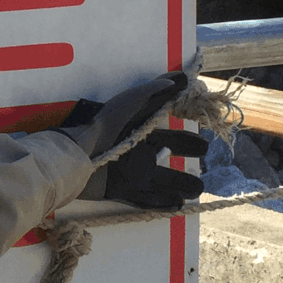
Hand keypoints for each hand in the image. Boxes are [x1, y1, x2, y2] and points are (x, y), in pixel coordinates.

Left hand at [52, 72, 204, 209]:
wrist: (77, 156)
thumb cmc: (103, 127)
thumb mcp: (129, 104)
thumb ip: (154, 92)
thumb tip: (180, 77)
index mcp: (139, 130)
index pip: (167, 131)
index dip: (185, 135)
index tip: (204, 136)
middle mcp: (137, 151)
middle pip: (168, 153)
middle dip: (186, 154)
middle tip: (204, 156)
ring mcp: (130, 172)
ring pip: (161, 180)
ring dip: (180, 185)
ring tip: (197, 189)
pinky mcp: (122, 190)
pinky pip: (146, 199)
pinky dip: (162, 202)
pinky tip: (179, 204)